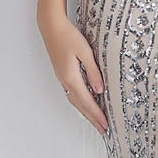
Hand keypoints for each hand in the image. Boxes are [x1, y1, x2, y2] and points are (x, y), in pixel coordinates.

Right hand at [39, 12, 107, 134]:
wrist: (51, 27)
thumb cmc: (68, 36)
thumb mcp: (85, 52)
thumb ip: (93, 71)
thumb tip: (100, 90)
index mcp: (71, 77)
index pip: (87, 101)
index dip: (97, 114)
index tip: (106, 124)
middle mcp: (65, 81)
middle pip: (80, 105)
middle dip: (92, 118)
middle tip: (103, 130)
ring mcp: (62, 78)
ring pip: (75, 101)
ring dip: (86, 112)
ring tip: (96, 121)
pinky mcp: (62, 74)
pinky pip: (72, 94)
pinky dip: (80, 103)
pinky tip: (85, 104)